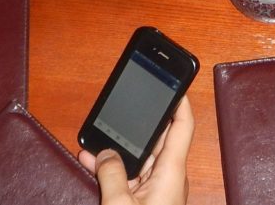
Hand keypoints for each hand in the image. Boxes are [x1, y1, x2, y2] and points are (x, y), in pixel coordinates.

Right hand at [78, 97, 193, 204]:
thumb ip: (112, 175)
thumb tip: (105, 154)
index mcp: (171, 172)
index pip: (182, 127)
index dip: (180, 102)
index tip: (172, 83)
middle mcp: (168, 177)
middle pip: (158, 138)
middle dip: (140, 122)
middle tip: (124, 103)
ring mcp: (157, 188)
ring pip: (141, 157)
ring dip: (121, 145)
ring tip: (99, 132)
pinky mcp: (146, 200)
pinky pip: (132, 174)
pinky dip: (115, 167)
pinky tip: (92, 159)